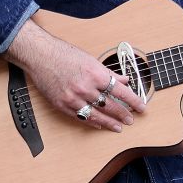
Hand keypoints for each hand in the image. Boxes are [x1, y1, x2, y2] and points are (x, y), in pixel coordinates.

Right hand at [6, 20, 146, 133]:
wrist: (40, 55)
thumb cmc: (64, 54)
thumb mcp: (90, 60)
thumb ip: (108, 73)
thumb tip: (124, 80)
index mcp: (95, 74)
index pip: (120, 91)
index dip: (133, 101)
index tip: (141, 107)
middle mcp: (85, 87)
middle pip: (110, 105)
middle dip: (123, 114)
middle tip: (131, 120)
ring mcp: (73, 98)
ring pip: (96, 114)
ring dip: (109, 122)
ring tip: (119, 127)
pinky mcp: (62, 105)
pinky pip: (80, 117)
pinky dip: (92, 122)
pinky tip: (99, 124)